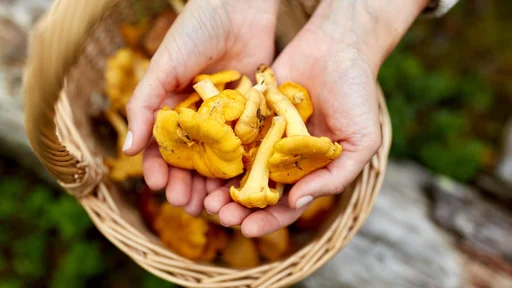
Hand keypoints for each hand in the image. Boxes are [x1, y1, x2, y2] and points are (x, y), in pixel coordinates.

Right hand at [123, 0, 278, 214]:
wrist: (239, 5)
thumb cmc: (195, 31)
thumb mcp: (163, 67)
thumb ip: (143, 106)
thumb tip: (126, 151)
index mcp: (173, 109)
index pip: (163, 147)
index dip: (160, 168)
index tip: (160, 187)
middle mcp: (200, 119)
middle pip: (192, 161)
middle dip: (187, 184)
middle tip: (188, 205)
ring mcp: (228, 119)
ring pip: (220, 160)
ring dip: (214, 185)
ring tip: (213, 205)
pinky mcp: (255, 115)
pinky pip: (248, 146)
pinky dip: (244, 168)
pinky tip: (241, 186)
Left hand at [205, 0, 428, 236]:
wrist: (338, 47)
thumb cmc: (356, 95)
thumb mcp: (361, 141)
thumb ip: (335, 176)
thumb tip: (297, 203)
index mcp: (309, 171)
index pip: (287, 204)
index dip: (268, 220)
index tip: (247, 229)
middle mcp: (284, 158)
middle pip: (258, 191)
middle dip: (239, 207)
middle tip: (219, 215)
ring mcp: (266, 137)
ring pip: (239, 168)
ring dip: (223, 186)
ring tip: (206, 197)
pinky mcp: (250, 115)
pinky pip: (232, 136)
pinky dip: (218, 151)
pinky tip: (204, 163)